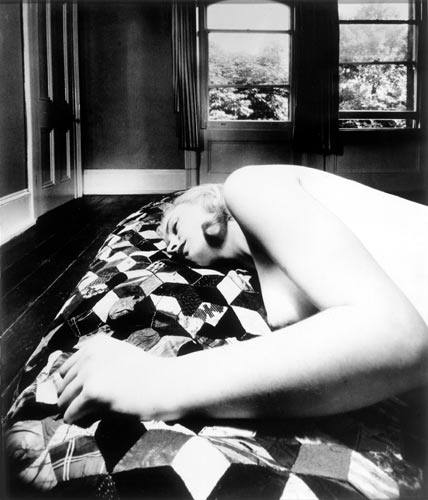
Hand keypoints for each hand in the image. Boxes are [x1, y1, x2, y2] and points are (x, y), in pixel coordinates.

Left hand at [57, 335, 173, 424]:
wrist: (166, 384)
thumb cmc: (147, 375)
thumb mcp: (120, 356)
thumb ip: (96, 363)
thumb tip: (63, 386)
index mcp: (95, 343)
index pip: (65, 369)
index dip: (74, 385)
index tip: (86, 395)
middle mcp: (89, 354)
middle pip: (62, 385)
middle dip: (72, 399)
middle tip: (88, 409)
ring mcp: (90, 372)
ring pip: (63, 400)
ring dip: (73, 411)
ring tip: (90, 416)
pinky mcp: (92, 392)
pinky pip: (71, 413)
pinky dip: (77, 420)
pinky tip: (90, 421)